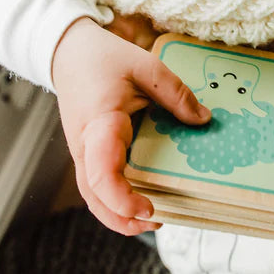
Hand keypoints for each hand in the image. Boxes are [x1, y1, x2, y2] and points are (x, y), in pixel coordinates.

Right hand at [52, 18, 210, 234]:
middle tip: (160, 220)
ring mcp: (82, 151)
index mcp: (100, 124)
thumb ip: (176, 94)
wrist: (70, 52)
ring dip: (117, 213)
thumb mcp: (148, 66)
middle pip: (95, 196)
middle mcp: (85, 145)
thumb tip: (204, 120)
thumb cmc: (106, 58)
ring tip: (153, 217)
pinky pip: (97, 181)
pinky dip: (114, 196)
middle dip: (123, 217)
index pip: (102, 173)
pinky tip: (139, 195)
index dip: (123, 198)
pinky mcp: (87, 150)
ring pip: (93, 194)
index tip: (148, 208)